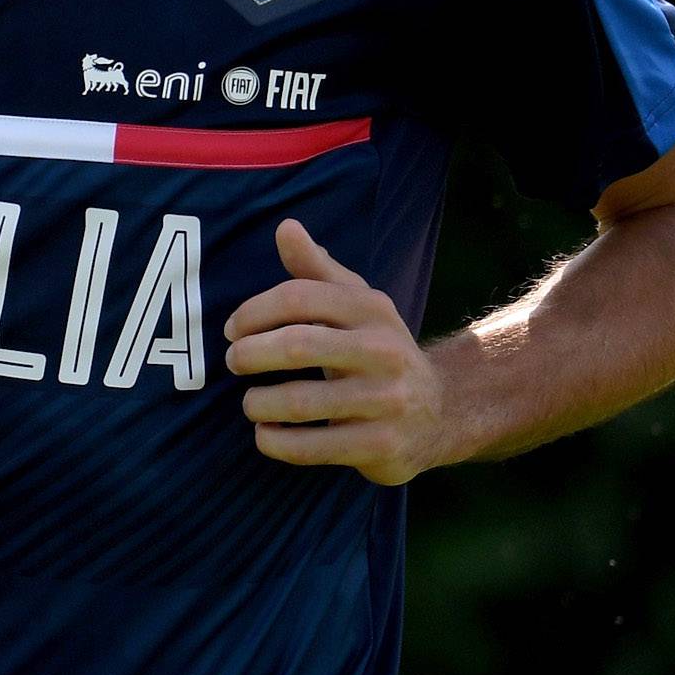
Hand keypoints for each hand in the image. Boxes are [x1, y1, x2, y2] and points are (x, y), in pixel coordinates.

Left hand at [225, 219, 450, 484]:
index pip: (299, 297)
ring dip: (258, 403)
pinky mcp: (382, 446)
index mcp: (372, 310)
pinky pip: (313, 447)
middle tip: (233, 363)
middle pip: (297, 345)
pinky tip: (266, 435)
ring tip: (250, 403)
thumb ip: (316, 269)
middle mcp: (384, 352)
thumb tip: (286, 228)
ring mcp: (386, 401)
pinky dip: (277, 442)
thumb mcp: (356, 304)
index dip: (254, 311)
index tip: (232, 330)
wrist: (441, 412)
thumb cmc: (377, 349)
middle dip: (251, 354)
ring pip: (300, 401)